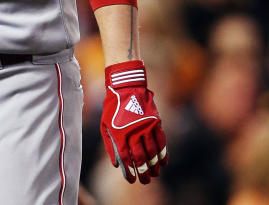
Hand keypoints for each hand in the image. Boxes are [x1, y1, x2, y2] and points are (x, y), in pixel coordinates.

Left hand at [100, 60, 167, 183]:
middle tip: (146, 181)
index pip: (126, 158)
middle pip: (141, 158)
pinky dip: (163, 153)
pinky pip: (162, 141)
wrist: (126, 86)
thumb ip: (110, 145)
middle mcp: (134, 132)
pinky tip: (163, 162)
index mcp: (119, 133)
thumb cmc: (113, 107)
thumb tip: (116, 164)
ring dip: (154, 166)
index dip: (129, 171)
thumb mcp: (105, 125)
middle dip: (144, 172)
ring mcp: (146, 127)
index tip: (132, 180)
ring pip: (153, 152)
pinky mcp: (156, 122)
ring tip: (155, 174)